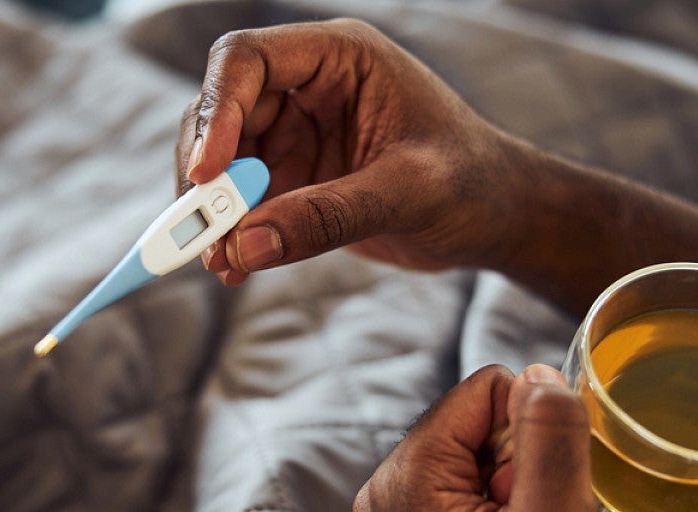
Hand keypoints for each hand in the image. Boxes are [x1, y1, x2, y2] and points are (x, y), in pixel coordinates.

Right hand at [178, 19, 530, 284]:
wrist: (496, 218)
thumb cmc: (472, 183)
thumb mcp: (410, 194)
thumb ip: (330, 216)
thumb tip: (247, 245)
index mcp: (340, 58)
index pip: (248, 60)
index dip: (216, 111)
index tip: (204, 175)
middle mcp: (309, 87)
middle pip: (222, 112)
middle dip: (206, 173)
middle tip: (201, 232)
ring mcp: (297, 133)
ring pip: (224, 161)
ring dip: (212, 211)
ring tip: (219, 262)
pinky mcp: (295, 179)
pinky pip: (244, 201)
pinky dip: (233, 233)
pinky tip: (234, 269)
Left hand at [353, 364, 617, 511]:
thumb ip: (551, 439)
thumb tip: (540, 374)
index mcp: (404, 480)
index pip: (484, 389)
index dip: (530, 431)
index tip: (534, 497)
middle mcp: (383, 491)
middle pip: (477, 420)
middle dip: (521, 463)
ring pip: (479, 452)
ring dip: (516, 489)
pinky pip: (468, 486)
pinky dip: (502, 510)